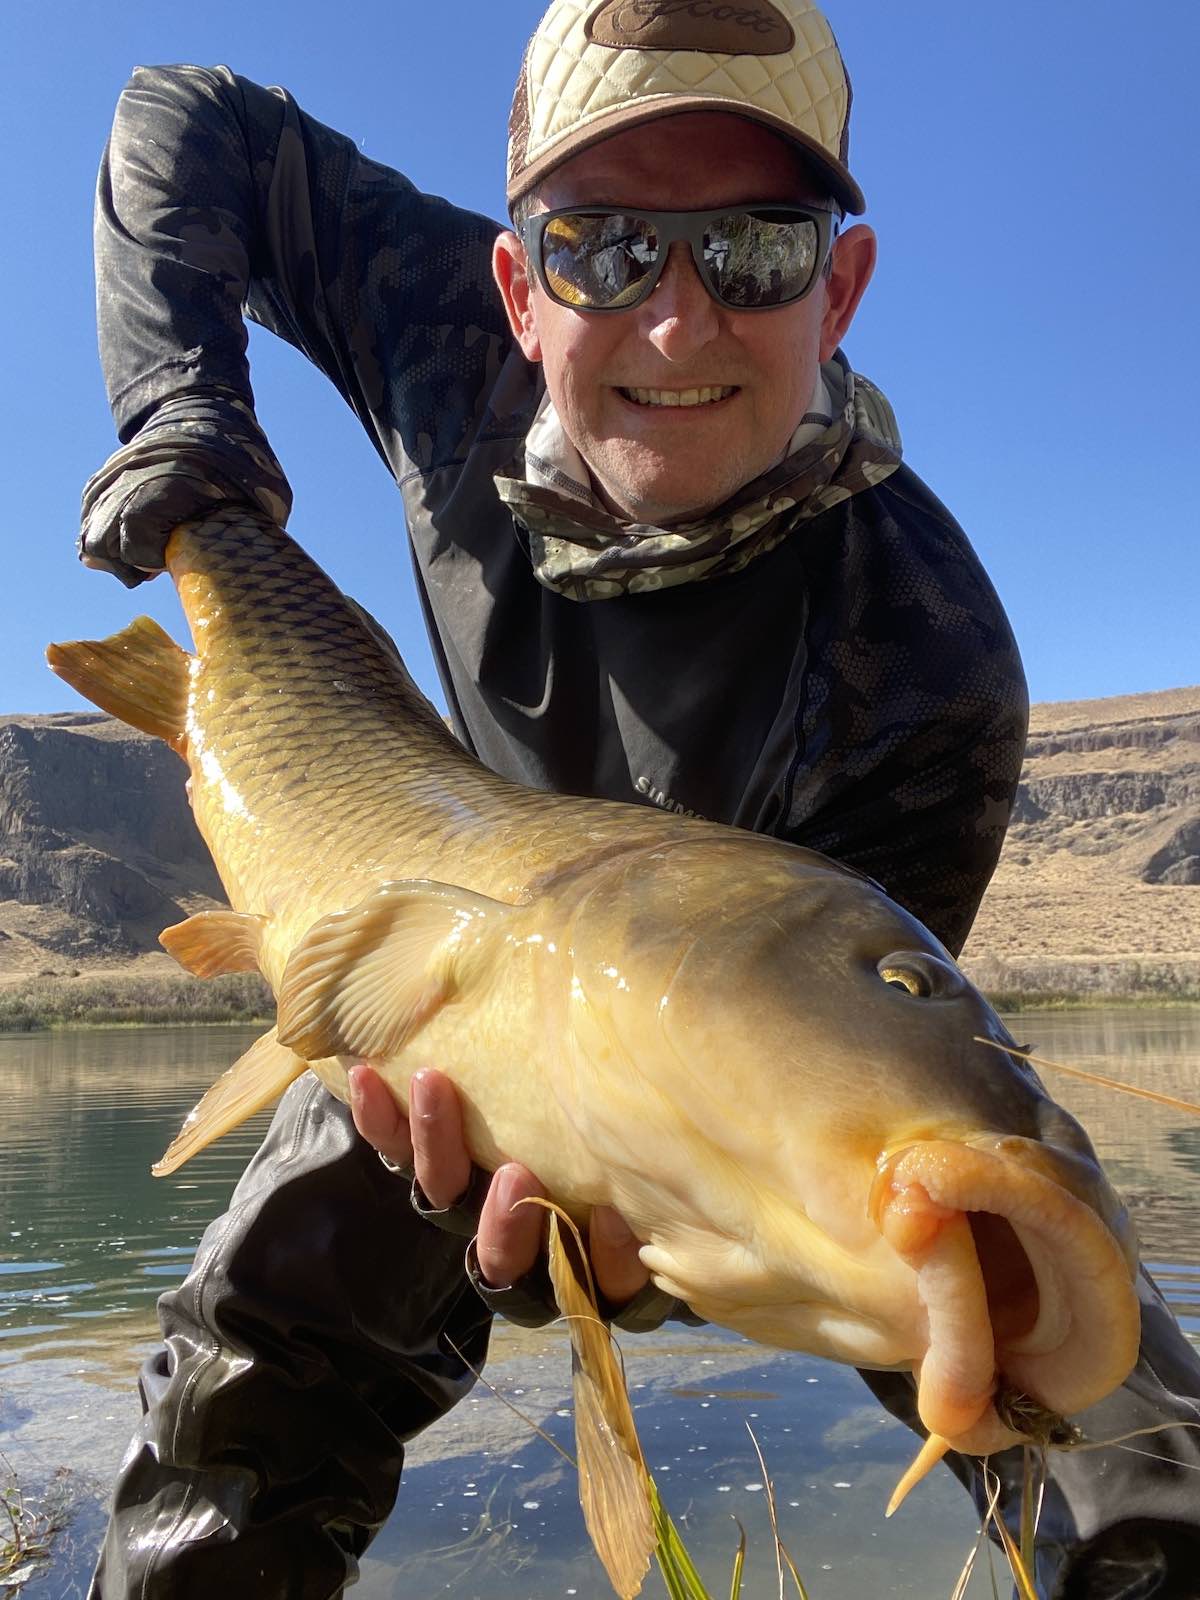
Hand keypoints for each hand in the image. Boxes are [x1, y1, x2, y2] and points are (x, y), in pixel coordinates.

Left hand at [348, 1064, 648, 1305]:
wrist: (581, 1100)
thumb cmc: (648, 1138)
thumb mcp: (666, 1170)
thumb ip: (676, 1173)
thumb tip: (727, 1135)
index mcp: (592, 1259)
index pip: (599, 1284)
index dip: (606, 1261)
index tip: (620, 1220)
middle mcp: (528, 1243)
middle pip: (505, 1260)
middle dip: (508, 1226)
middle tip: (519, 1178)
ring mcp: (474, 1204)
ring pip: (445, 1200)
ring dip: (439, 1147)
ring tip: (437, 1087)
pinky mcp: (433, 1162)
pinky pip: (397, 1150)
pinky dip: (383, 1117)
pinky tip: (370, 1074)